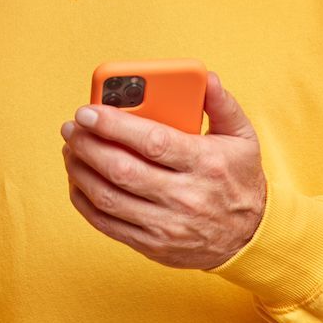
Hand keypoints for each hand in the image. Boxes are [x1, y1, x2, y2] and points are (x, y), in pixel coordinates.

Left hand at [61, 72, 266, 269]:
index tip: (87, 111)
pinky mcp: (153, 245)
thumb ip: (222, 104)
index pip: (152, 141)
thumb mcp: (242, 138)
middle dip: (88, 145)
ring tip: (71, 149)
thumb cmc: (239, 179)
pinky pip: (107, 224)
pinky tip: (78, 181)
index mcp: (206, 163)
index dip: (113, 125)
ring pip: (108, 198)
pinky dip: (84, 201)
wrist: (250, 237)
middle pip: (122, 170)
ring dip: (80, 171)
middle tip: (71, 128)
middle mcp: (186, 196)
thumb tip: (206, 77)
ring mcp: (168, 225)